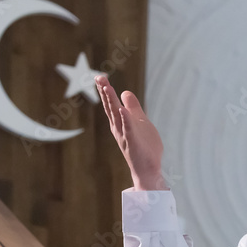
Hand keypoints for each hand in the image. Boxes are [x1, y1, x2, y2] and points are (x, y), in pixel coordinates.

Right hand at [96, 75, 167, 190]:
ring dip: (111, 102)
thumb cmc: (143, 147)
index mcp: (120, 123)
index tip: (100, 77)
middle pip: (111, 108)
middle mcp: (119, 128)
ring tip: (107, 87)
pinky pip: (129, 130)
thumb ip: (133, 108)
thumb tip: (125, 92)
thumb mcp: (140, 122)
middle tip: (99, 77)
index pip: (112, 104)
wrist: (148, 169)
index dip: (106, 91)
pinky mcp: (134, 143)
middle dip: (105, 93)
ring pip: (117, 117)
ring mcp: (125, 136)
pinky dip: (126, 120)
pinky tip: (123, 110)